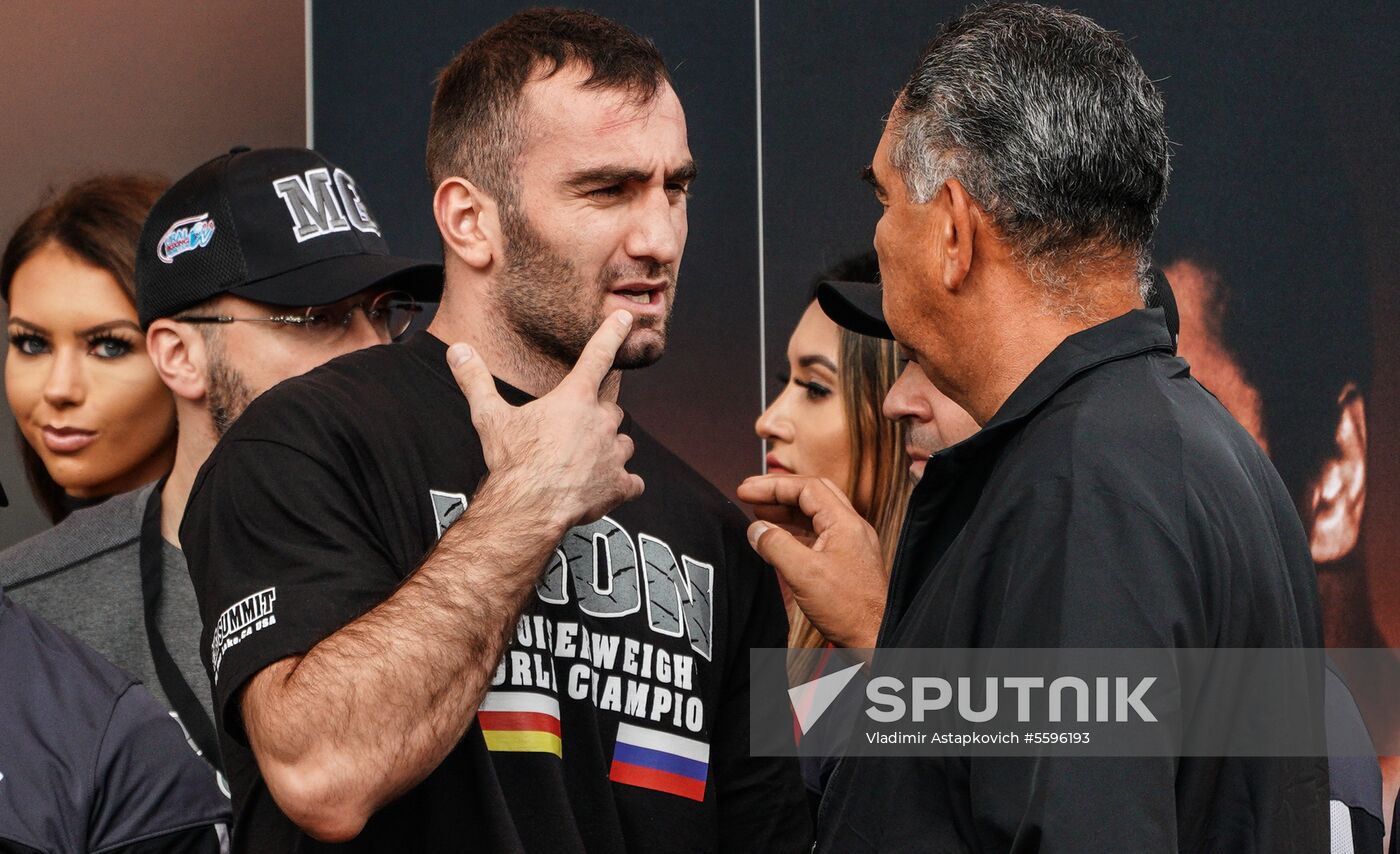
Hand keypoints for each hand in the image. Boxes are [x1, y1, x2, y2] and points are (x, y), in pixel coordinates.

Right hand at [447, 310, 644, 530]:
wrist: (529, 507)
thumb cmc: (512, 461)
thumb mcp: (490, 417)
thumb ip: (475, 381)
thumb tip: (457, 350)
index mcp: (574, 399)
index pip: (597, 356)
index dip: (612, 333)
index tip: (627, 318)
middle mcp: (600, 421)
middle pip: (610, 410)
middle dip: (596, 419)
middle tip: (571, 436)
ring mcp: (614, 454)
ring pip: (624, 444)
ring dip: (610, 450)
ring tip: (583, 463)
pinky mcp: (620, 484)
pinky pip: (632, 481)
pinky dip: (623, 484)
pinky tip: (605, 489)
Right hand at [737, 474, 886, 648]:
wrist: (876, 638)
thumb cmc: (850, 610)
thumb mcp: (804, 574)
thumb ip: (776, 545)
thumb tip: (756, 529)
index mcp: (845, 523)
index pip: (806, 487)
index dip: (773, 485)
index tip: (746, 490)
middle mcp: (851, 528)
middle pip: (812, 495)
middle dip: (779, 492)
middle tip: (751, 495)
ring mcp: (851, 545)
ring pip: (815, 515)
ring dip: (786, 511)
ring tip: (759, 514)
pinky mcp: (847, 562)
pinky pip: (818, 535)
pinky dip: (795, 532)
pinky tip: (778, 539)